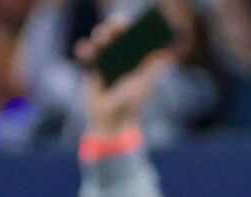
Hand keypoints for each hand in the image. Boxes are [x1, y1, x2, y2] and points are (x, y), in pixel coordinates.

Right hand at [75, 16, 173, 137]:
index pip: (132, 35)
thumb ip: (152, 70)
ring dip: (99, 36)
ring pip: (100, 40)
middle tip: (114, 27)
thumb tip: (166, 54)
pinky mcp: (90, 67)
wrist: (112, 119)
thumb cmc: (130, 103)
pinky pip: (86, 53)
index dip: (129, 27)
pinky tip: (86, 52)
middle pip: (115, 34)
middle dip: (113, 28)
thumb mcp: (142, 85)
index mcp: (135, 57)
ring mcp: (105, 59)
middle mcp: (120, 55)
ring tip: (100, 39)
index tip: (127, 24)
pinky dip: (85, 50)